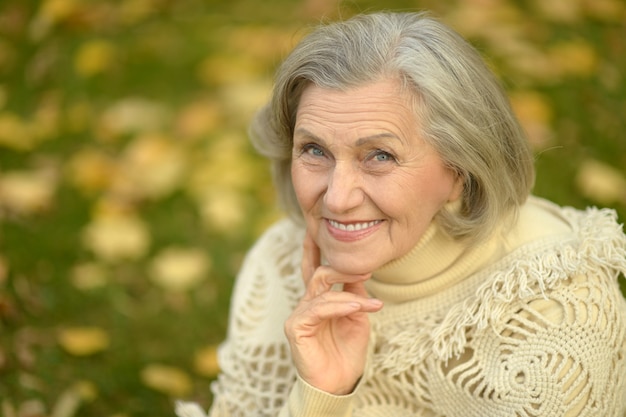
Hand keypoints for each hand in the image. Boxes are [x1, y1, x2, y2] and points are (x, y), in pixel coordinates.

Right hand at [284, 231, 382, 394]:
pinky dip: (340, 306)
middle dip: (341, 266)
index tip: (316, 228)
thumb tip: (360, 268)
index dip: (313, 248)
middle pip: (318, 272)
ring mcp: (299, 314)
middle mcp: (306, 304)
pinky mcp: (295, 327)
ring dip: (349, 292)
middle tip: (366, 267)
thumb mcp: (356, 316)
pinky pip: (318, 308)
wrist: (340, 383)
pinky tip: (357, 309)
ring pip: (321, 288)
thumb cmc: (347, 352)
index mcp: (319, 300)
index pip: (314, 269)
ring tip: (371, 302)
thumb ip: (354, 293)